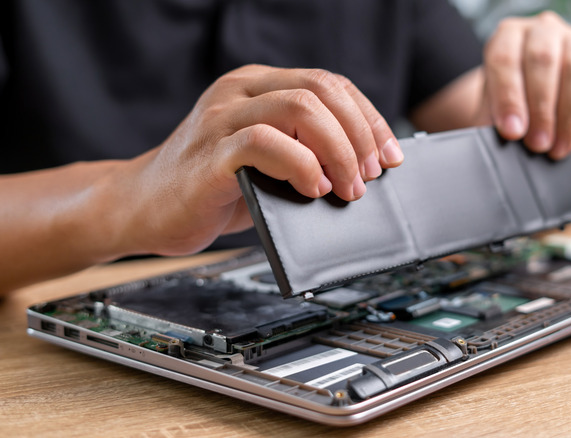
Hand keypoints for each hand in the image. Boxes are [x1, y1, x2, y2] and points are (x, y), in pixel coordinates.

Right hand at [116, 65, 402, 255]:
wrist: (140, 208)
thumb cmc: (208, 188)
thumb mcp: (266, 161)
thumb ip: (304, 151)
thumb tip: (364, 169)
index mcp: (258, 86)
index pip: (330, 84)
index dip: (368, 117)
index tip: (390, 153)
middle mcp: (240, 91)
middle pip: (322, 90)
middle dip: (360, 134)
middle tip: (372, 175)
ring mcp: (221, 118)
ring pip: (300, 108)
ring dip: (339, 150)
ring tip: (348, 187)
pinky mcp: (210, 153)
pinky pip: (266, 143)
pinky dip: (301, 165)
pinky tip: (313, 188)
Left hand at [482, 11, 570, 158]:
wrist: (532, 102)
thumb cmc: (508, 104)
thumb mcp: (490, 109)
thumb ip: (494, 118)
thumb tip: (511, 134)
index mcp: (508, 36)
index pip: (505, 58)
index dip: (508, 97)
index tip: (512, 132)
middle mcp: (544, 31)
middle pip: (543, 60)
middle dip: (541, 109)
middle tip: (537, 144)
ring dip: (569, 117)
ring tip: (557, 148)